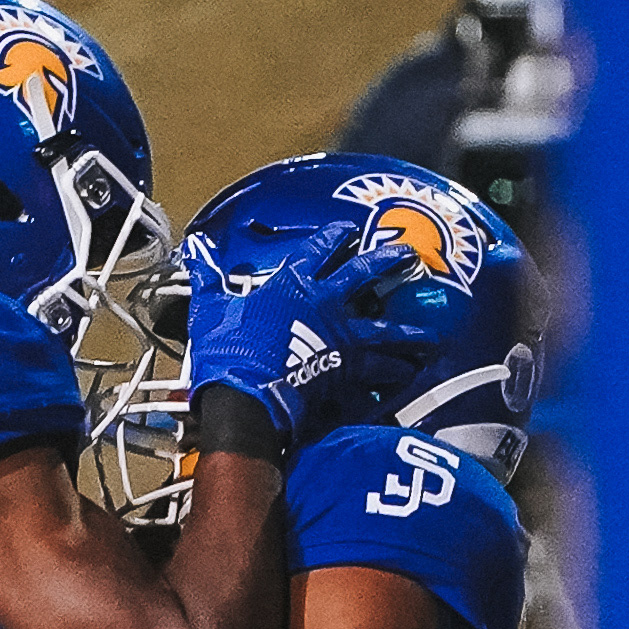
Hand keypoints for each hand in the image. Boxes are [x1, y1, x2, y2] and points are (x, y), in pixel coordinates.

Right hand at [182, 217, 417, 441]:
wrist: (246, 399)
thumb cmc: (228, 353)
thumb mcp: (211, 308)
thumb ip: (208, 276)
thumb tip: (196, 250)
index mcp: (292, 283)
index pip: (319, 249)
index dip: (335, 236)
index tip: (349, 229)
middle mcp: (325, 304)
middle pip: (366, 274)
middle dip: (389, 261)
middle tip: (410, 255)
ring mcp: (341, 338)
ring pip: (386, 330)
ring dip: (410, 333)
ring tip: (432, 338)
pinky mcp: (348, 372)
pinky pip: (378, 372)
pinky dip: (393, 375)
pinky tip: (408, 377)